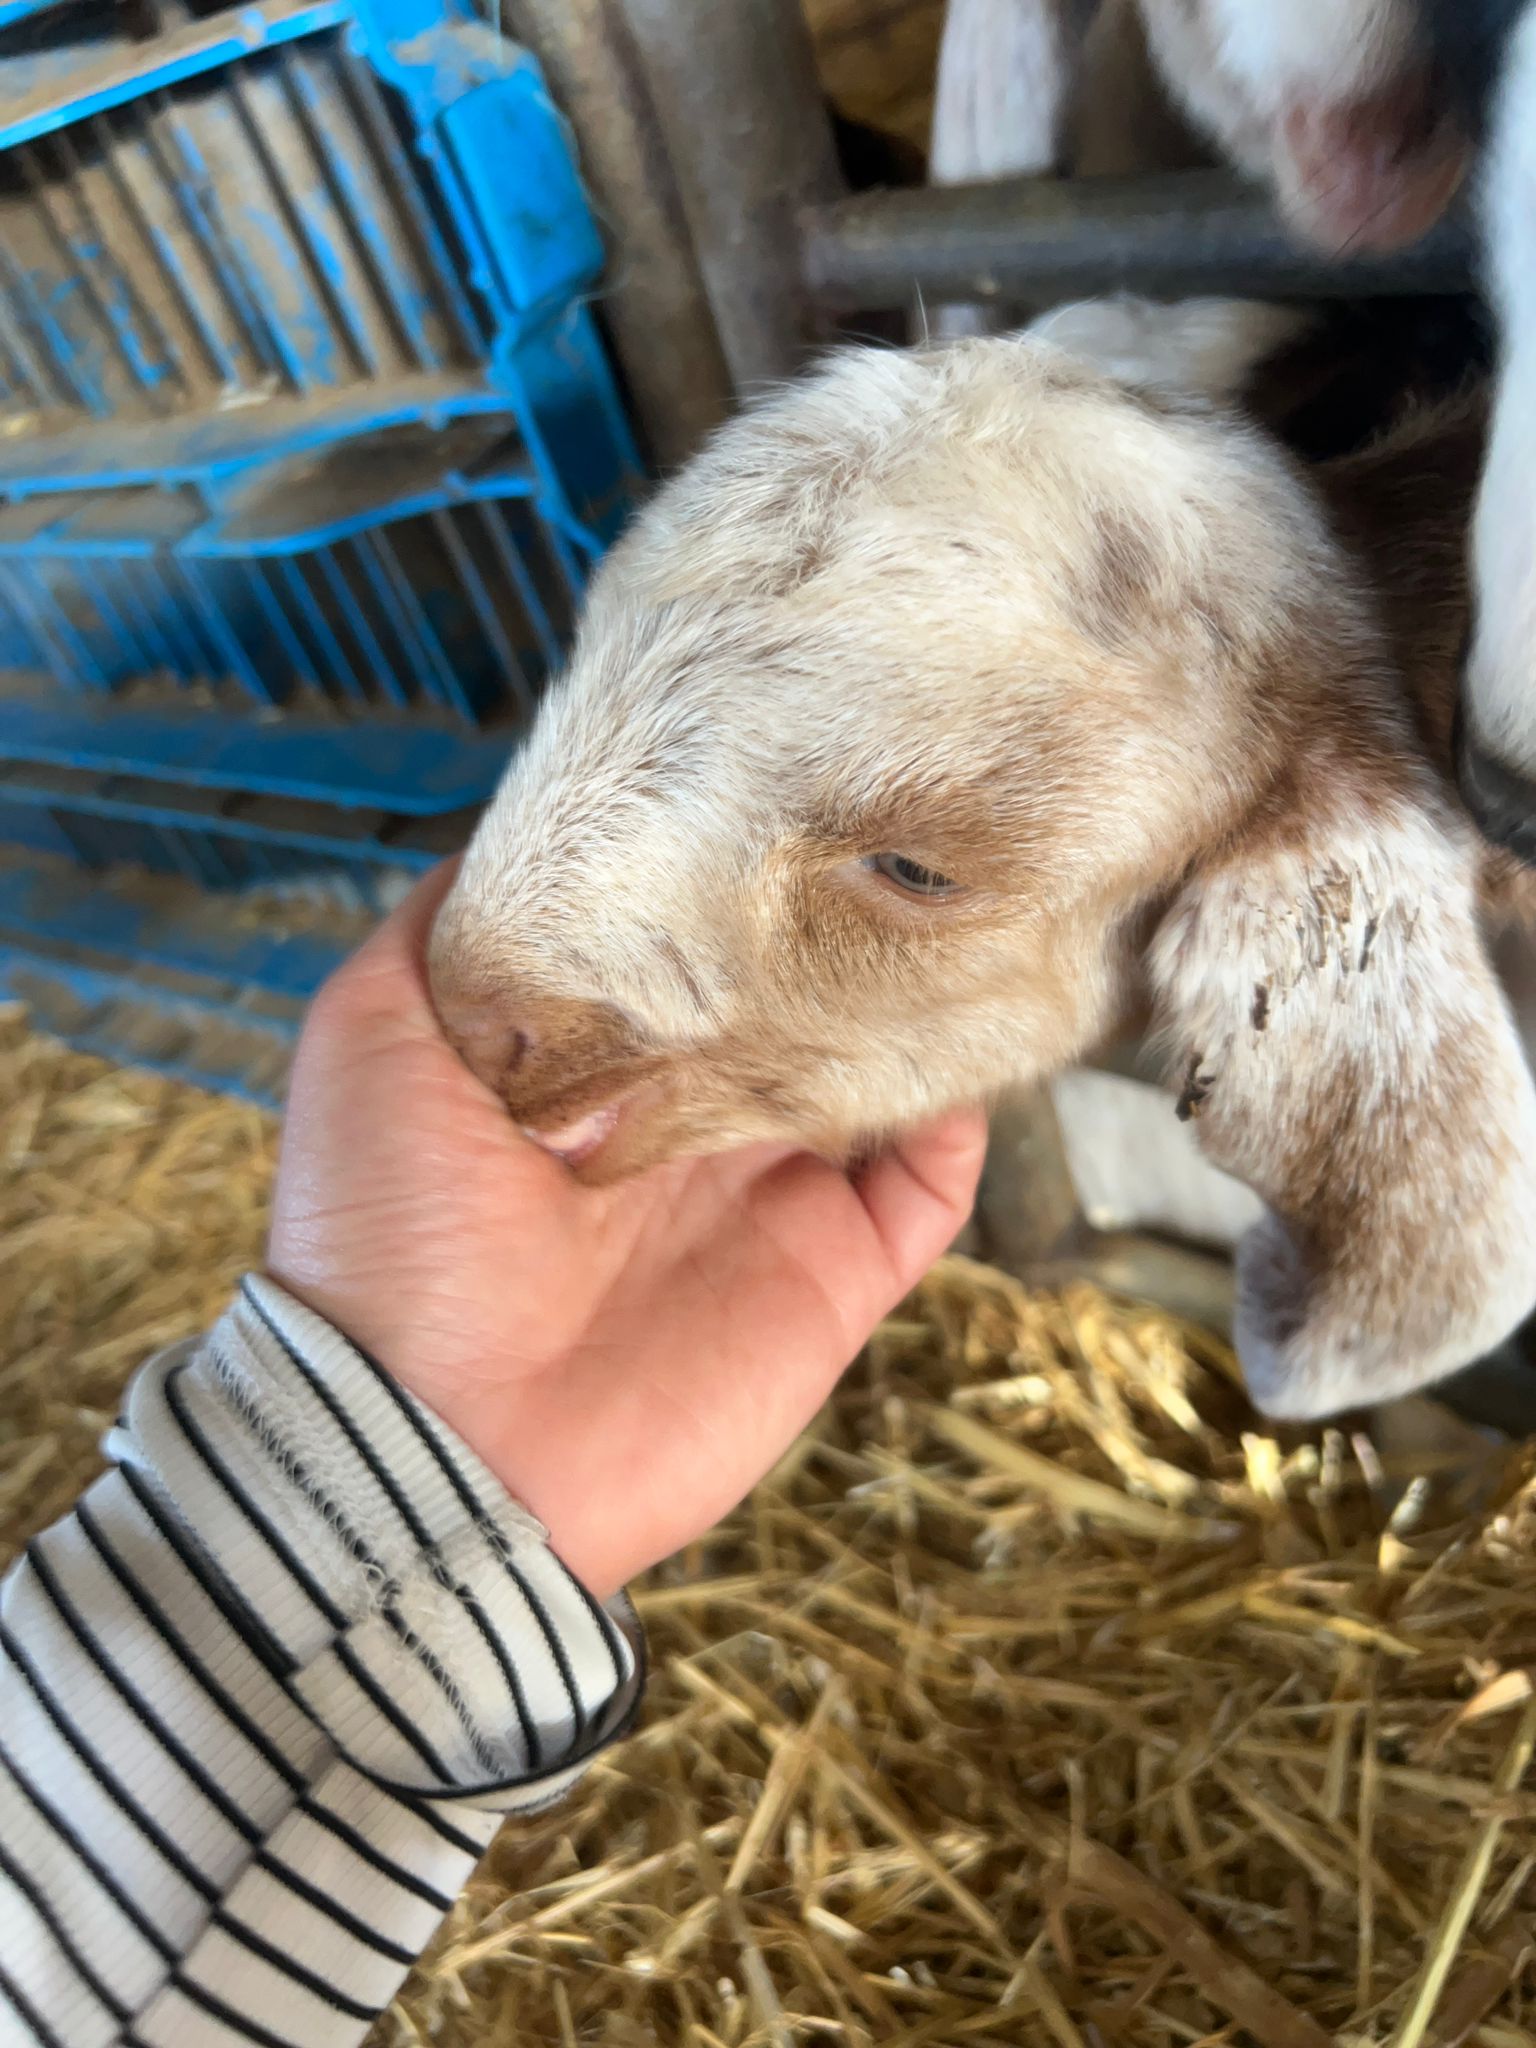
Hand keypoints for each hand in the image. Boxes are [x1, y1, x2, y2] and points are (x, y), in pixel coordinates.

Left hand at [267, 867, 985, 1595]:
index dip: (731, 891)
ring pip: (875, 1083)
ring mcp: (769, 1203)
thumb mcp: (370, 1035)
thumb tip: (529, 837)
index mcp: (597, 1071)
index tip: (775, 802)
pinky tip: (958, 1050)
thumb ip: (443, 929)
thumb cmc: (387, 1228)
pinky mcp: (834, 1277)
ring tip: (941, 926)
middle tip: (884, 848)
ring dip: (910, 1014)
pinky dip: (958, 1121)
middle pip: (796, 1011)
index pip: (692, 961)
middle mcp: (691, 1127)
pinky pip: (930, 1189)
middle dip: (837, 940)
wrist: (439, 1437)